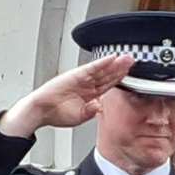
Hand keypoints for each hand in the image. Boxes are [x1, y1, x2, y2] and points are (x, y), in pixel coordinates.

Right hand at [0, 55, 135, 137]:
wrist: (41, 110)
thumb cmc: (56, 114)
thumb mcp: (80, 116)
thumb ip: (92, 111)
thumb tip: (100, 107)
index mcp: (90, 95)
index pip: (108, 85)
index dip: (119, 79)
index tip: (130, 75)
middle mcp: (87, 85)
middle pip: (108, 75)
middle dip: (121, 69)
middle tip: (133, 61)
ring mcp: (82, 79)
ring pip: (103, 70)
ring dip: (115, 64)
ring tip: (127, 58)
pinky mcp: (76, 75)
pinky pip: (92, 67)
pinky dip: (102, 62)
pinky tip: (112, 58)